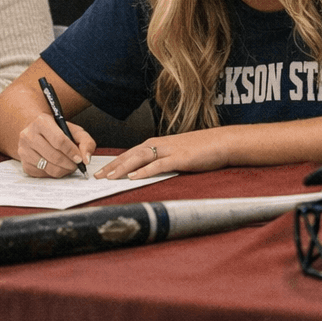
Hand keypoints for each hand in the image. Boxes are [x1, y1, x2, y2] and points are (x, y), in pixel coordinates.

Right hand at [17, 113, 95, 177]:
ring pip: (48, 167)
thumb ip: (85, 141)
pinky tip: (57, 167)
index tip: (79, 159)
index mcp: (42, 122)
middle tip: (76, 165)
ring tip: (69, 166)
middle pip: (54, 156)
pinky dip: (53, 173)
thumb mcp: (74, 131)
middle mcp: (29, 135)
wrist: (39, 133)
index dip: (71, 152)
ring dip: (63, 170)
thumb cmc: (58, 132)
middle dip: (69, 164)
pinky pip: (42, 174)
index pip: (59, 140)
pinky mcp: (24, 163)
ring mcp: (24, 150)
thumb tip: (86, 158)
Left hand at [96, 128, 233, 179]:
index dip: (116, 161)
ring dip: (123, 167)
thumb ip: (165, 160)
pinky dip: (145, 171)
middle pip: (131, 154)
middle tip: (97, 176)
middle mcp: (161, 144)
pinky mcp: (181, 158)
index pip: (132, 152)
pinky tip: (134, 177)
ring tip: (109, 177)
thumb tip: (151, 171)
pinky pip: (159, 165)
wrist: (224, 142)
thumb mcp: (180, 153)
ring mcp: (170, 150)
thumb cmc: (204, 149)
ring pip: (140, 158)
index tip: (102, 170)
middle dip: (113, 165)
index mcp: (160, 144)